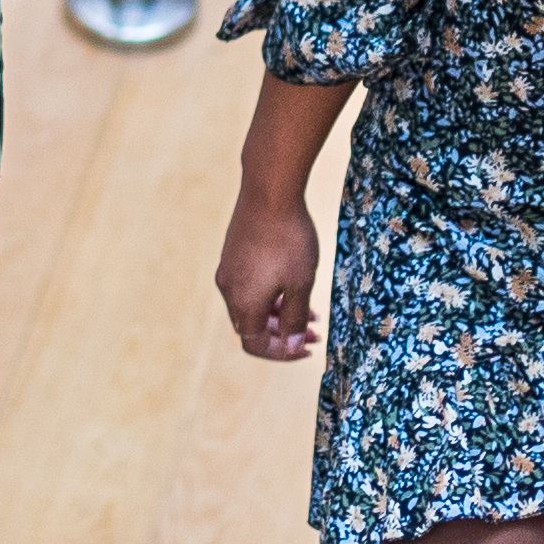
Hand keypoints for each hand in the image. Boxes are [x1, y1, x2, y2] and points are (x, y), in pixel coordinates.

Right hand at [216, 190, 322, 363]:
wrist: (269, 191)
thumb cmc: (289, 239)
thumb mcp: (301, 284)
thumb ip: (296, 319)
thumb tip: (292, 344)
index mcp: (244, 303)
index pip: (256, 344)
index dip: (282, 353)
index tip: (308, 347)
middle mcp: (228, 290)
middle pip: (252, 326)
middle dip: (284, 333)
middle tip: (315, 331)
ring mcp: (228, 270)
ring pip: (251, 305)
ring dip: (279, 313)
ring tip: (309, 309)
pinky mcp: (232, 253)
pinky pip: (248, 285)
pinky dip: (270, 294)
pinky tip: (291, 283)